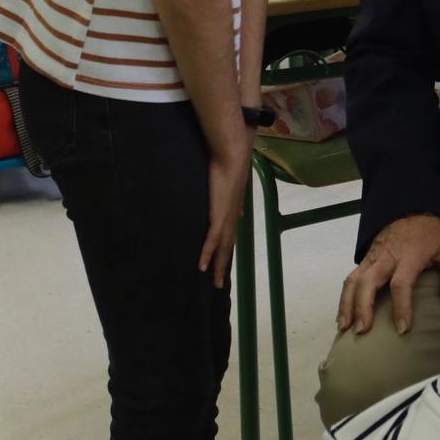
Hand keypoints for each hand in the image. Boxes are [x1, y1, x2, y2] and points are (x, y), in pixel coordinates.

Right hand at [199, 137, 251, 287]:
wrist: (233, 156)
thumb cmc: (228, 165)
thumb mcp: (230, 184)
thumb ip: (232, 198)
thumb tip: (237, 209)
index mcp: (234, 211)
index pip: (230, 235)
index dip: (227, 249)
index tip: (223, 261)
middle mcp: (233, 218)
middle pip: (228, 247)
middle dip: (223, 265)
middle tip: (218, 283)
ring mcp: (227, 219)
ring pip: (222, 249)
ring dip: (218, 266)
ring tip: (214, 283)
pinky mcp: (219, 217)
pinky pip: (212, 241)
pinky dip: (207, 255)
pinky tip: (201, 267)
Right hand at [336, 214, 439, 336]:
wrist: (413, 207)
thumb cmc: (432, 233)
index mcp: (409, 256)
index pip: (400, 284)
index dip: (401, 307)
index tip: (403, 329)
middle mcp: (386, 257)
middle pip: (368, 282)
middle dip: (363, 307)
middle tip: (362, 331)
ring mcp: (372, 257)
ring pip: (353, 280)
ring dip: (347, 304)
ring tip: (345, 327)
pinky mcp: (365, 258)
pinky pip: (350, 278)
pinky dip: (344, 297)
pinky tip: (344, 315)